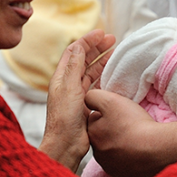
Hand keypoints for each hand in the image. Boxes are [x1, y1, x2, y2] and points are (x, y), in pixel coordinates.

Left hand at [41, 29, 115, 170]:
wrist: (66, 144)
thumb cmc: (64, 117)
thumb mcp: (69, 87)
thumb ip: (74, 66)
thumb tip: (79, 45)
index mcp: (61, 77)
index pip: (75, 52)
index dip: (88, 40)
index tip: (102, 33)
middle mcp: (69, 84)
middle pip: (84, 60)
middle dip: (97, 48)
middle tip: (112, 39)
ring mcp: (78, 94)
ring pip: (91, 71)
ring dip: (102, 60)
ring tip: (115, 52)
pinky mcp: (87, 104)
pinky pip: (97, 85)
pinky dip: (105, 76)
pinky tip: (114, 73)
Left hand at [85, 88, 165, 176]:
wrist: (156, 148)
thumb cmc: (133, 124)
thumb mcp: (110, 100)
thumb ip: (94, 97)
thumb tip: (88, 99)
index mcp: (93, 135)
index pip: (94, 119)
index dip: (106, 113)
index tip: (118, 113)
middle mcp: (98, 155)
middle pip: (103, 137)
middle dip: (112, 131)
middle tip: (128, 125)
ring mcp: (112, 169)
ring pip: (114, 152)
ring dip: (121, 146)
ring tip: (136, 138)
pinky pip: (125, 167)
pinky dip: (131, 160)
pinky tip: (139, 152)